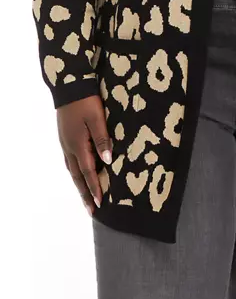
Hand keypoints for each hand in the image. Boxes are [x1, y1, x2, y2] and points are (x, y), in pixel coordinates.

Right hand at [57, 95, 111, 215]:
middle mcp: (69, 148)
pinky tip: (78, 174)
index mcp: (78, 145)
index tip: (101, 203)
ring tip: (86, 197)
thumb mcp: (96, 118)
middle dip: (85, 193)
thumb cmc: (86, 102)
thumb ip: (102, 139)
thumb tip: (107, 161)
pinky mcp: (65, 138)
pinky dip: (75, 172)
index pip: (88, 172)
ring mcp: (65, 143)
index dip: (95, 187)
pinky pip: (70, 161)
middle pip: (77, 176)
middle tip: (91, 210)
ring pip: (72, 170)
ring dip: (79, 185)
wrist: (69, 87)